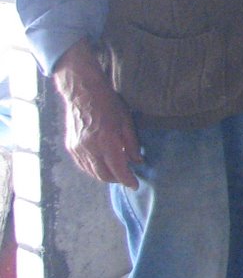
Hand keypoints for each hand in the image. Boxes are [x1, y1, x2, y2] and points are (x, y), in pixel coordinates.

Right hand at [52, 40, 141, 187]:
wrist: (82, 92)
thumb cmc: (108, 103)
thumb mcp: (126, 121)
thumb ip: (131, 143)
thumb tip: (137, 161)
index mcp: (107, 141)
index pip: (118, 169)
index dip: (127, 180)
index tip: (135, 185)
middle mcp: (90, 148)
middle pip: (104, 175)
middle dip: (117, 179)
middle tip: (127, 178)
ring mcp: (78, 149)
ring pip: (92, 172)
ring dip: (105, 176)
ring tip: (116, 173)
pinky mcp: (71, 147)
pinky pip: (83, 165)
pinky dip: (93, 169)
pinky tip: (101, 166)